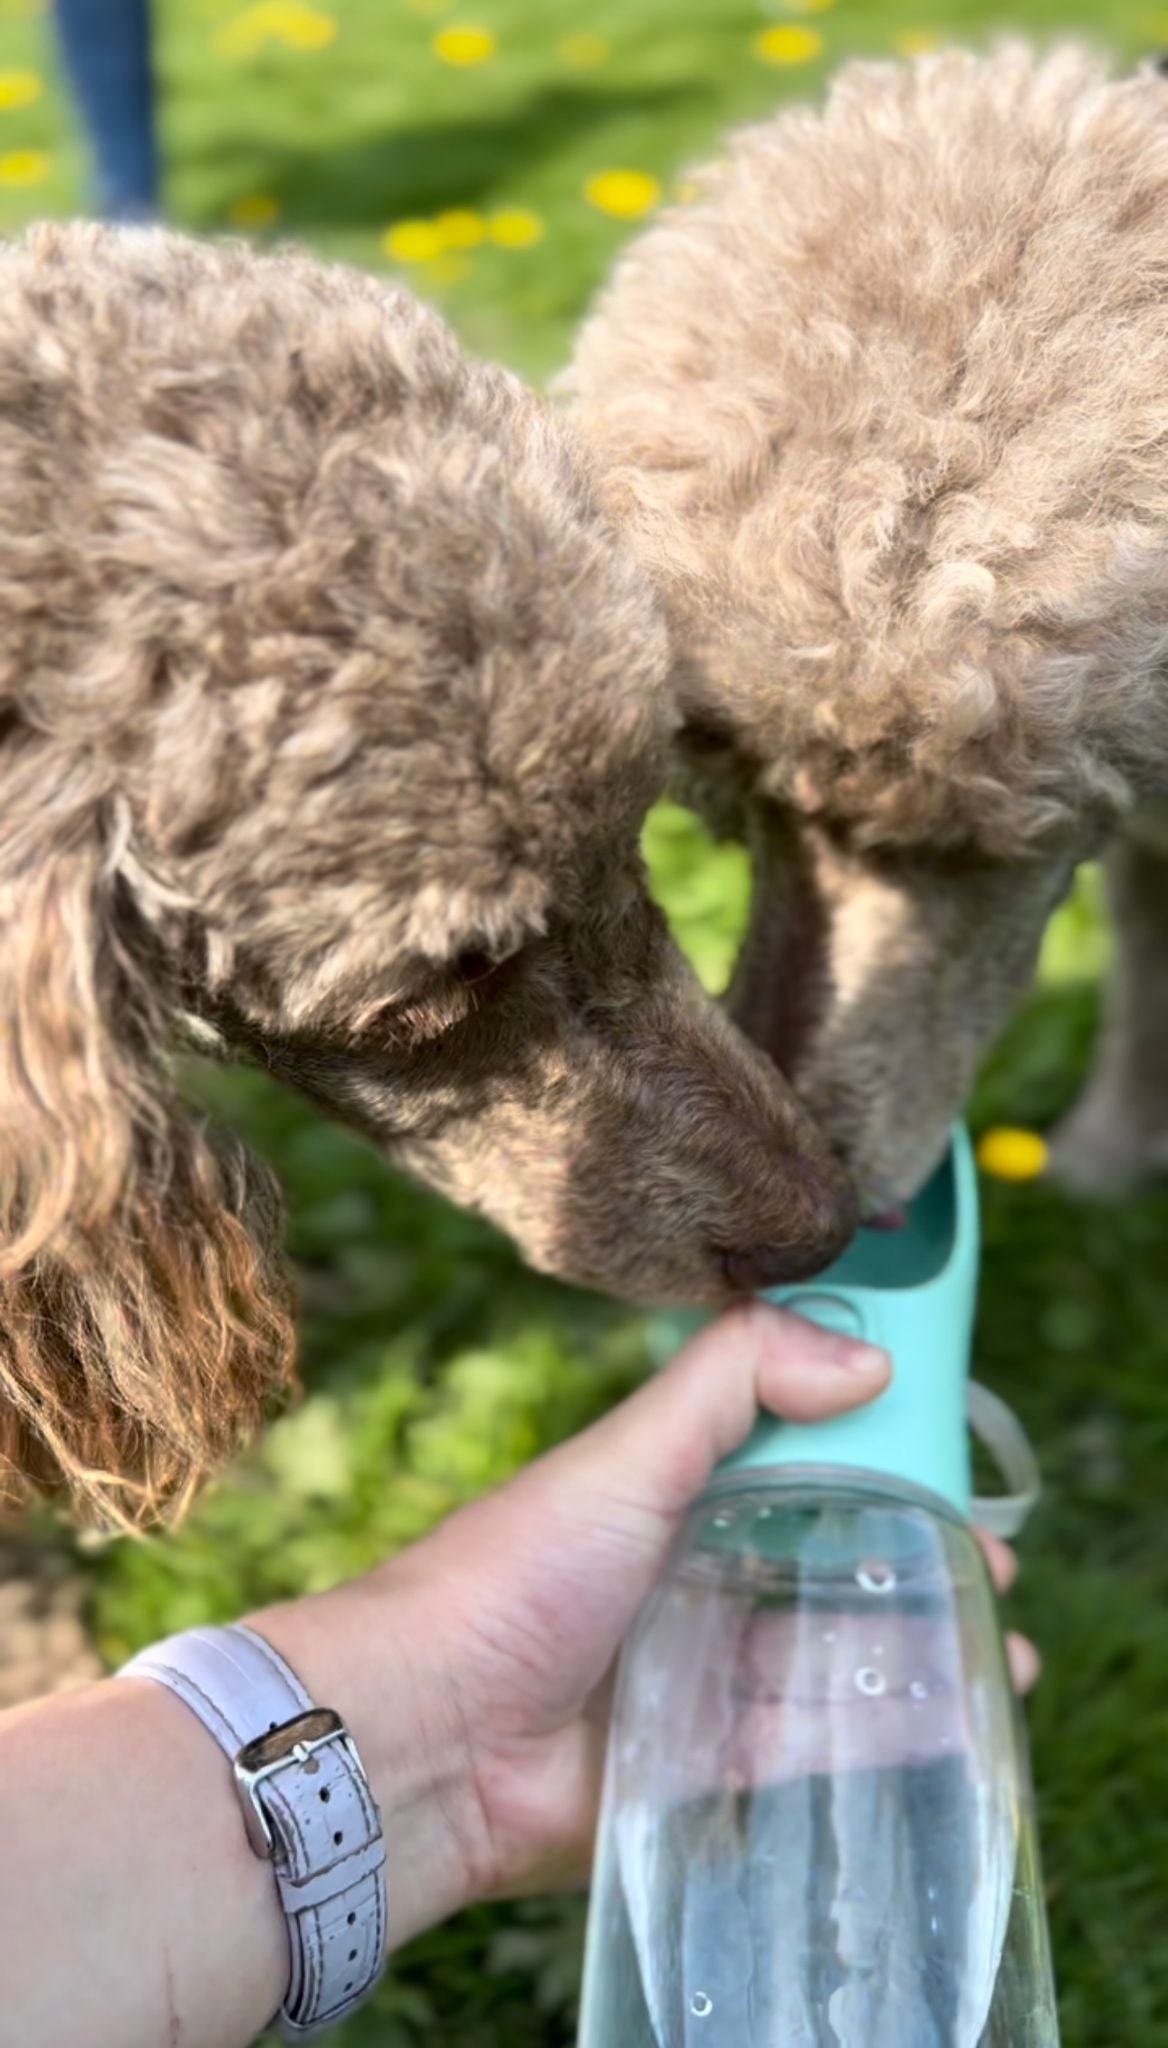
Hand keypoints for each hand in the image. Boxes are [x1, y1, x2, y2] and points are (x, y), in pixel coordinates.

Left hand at [255, 1304, 1034, 1944]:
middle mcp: (682, 1582)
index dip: (865, 1447)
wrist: (422, 1741)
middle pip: (819, 1561)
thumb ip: (735, 1382)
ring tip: (999, 1640)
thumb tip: (867, 1353)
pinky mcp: (697, 1770)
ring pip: (827, 1656)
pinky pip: (809, 1746)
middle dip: (905, 1557)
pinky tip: (955, 1716)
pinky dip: (882, 1730)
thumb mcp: (625, 1456)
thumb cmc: (509, 1578)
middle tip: (988, 1558)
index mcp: (662, 1496)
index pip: (785, 1456)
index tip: (943, 1443)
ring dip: (911, 1647)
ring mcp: (693, 1679)